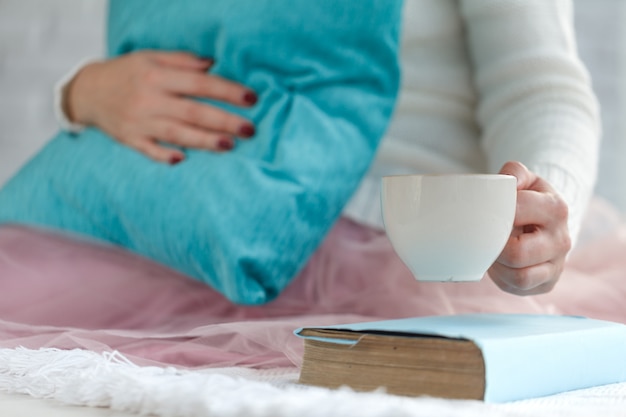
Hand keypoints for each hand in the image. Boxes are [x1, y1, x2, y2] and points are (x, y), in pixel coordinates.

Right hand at [64, 51, 257, 163]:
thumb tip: (214, 65)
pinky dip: (164, 155)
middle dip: (225, 121)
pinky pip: (149, 150)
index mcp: (157, 75)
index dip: (227, 91)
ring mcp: (138, 122)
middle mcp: (149, 99)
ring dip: (205, 141)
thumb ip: (183, 61)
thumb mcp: (151, 57)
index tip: (252, 99)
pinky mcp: (129, 139)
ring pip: (177, 134)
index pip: (199, 84)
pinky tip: (183, 159)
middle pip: (193, 112)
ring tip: (230, 145)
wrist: (88, 91)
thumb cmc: (127, 72)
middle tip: (250, 129)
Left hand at [487, 161, 570, 294]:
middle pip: (517, 253)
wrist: (546, 222)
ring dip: (497, 265)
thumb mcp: (523, 180)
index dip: (494, 214)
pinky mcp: (547, 283)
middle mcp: (562, 239)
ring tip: (493, 251)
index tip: (486, 214)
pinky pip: (518, 286)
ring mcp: (557, 264)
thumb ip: (513, 173)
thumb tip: (501, 184)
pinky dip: (502, 277)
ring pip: (518, 275)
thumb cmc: (528, 199)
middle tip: (486, 237)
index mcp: (555, 208)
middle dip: (494, 246)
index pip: (516, 212)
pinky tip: (500, 264)